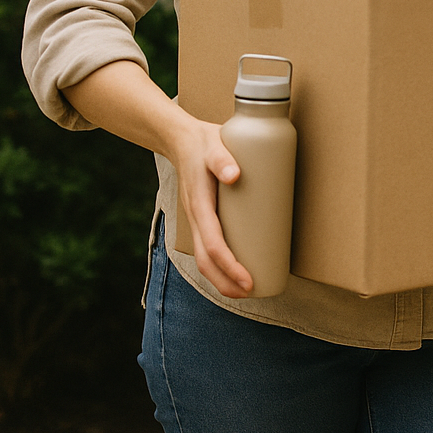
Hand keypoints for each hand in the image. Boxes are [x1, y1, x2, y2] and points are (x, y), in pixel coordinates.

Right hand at [169, 117, 253, 297]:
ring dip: (220, 277)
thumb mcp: (214, 146)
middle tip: (250, 293)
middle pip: (205, 260)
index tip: (249, 281)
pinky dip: (218, 264)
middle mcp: (195, 218)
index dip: (231, 266)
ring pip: (203, 257)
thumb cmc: (204, 143)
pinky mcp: (202, 217)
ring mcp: (196, 219)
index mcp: (199, 206)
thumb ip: (223, 159)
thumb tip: (234, 175)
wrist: (182, 138)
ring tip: (243, 291)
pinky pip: (206, 247)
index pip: (214, 246)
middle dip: (225, 281)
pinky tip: (234, 270)